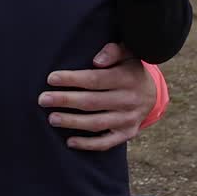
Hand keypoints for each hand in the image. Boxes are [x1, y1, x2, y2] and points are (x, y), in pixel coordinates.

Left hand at [38, 43, 155, 150]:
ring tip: (52, 118)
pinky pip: (106, 143)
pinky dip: (88, 144)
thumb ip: (113, 51)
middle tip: (43, 99)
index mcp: (127, 78)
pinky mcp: (126, 134)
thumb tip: (97, 60)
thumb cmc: (130, 69)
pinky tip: (70, 141)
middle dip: (65, 100)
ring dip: (72, 122)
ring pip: (96, 123)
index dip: (72, 79)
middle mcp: (129, 100)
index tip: (51, 79)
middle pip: (92, 102)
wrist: (152, 94)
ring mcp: (128, 119)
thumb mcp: (128, 53)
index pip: (96, 79)